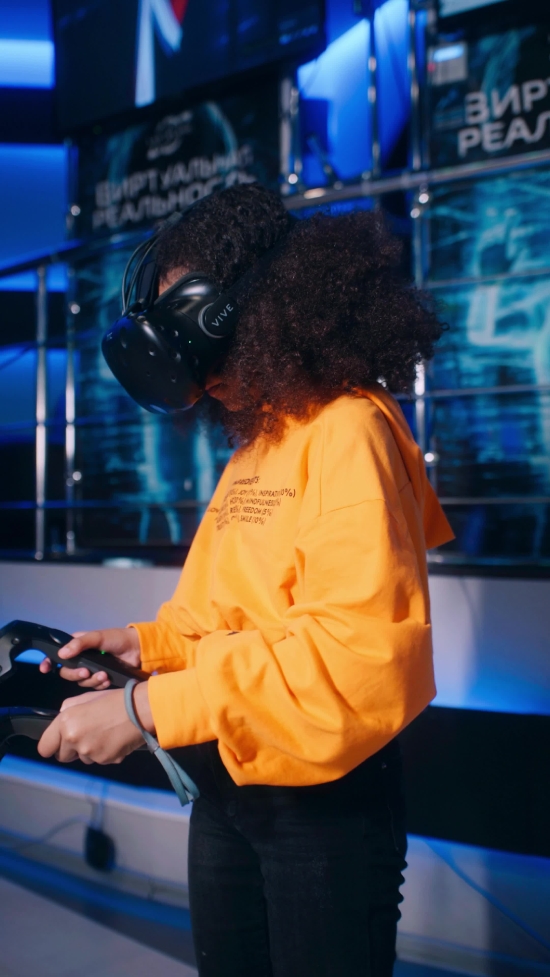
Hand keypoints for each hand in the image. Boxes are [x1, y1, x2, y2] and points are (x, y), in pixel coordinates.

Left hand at [37, 683, 153, 764]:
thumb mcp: (85, 698)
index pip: (45, 748)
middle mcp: (74, 740)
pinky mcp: (105, 760)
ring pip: (82, 759)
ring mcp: (90, 753)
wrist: (140, 709)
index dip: (51, 746)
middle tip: (85, 736)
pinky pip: (99, 760)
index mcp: (66, 723)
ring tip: (104, 734)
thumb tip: (62, 719)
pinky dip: (104, 752)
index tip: (57, 744)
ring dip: (89, 751)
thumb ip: (68, 709)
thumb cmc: (113, 700)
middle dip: (71, 749)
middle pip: (62, 757)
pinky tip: (114, 739)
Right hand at [39, 627, 141, 690]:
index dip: (49, 662)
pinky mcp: (101, 679)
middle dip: (75, 674)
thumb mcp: (98, 637)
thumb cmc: (117, 639)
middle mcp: (82, 659)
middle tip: (86, 672)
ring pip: (81, 681)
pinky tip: (108, 679)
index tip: (45, 669)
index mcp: (78, 646)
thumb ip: (80, 643)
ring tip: (104, 675)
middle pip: (67, 672)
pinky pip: (93, 686)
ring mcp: (91, 670)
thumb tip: (62, 654)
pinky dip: (100, 684)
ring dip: (91, 680)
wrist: (139, 650)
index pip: (58, 654)